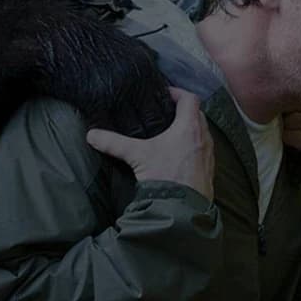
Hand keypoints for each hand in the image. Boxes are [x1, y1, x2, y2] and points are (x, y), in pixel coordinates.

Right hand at [86, 87, 214, 200]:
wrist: (183, 207)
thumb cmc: (165, 176)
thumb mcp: (137, 156)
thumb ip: (113, 143)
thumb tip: (92, 135)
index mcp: (190, 128)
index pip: (190, 99)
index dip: (178, 93)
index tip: (164, 94)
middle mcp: (204, 138)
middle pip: (198, 114)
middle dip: (183, 111)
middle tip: (165, 112)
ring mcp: (209, 154)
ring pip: (203, 133)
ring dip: (190, 129)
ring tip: (170, 132)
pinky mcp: (209, 169)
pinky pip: (203, 150)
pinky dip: (193, 146)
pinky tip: (178, 154)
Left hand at [282, 100, 300, 188]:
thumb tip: (297, 101)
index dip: (290, 96)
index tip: (279, 103)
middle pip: (298, 102)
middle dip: (282, 110)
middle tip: (272, 117)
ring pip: (295, 119)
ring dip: (283, 125)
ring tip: (278, 130)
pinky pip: (297, 137)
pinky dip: (287, 138)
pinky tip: (286, 141)